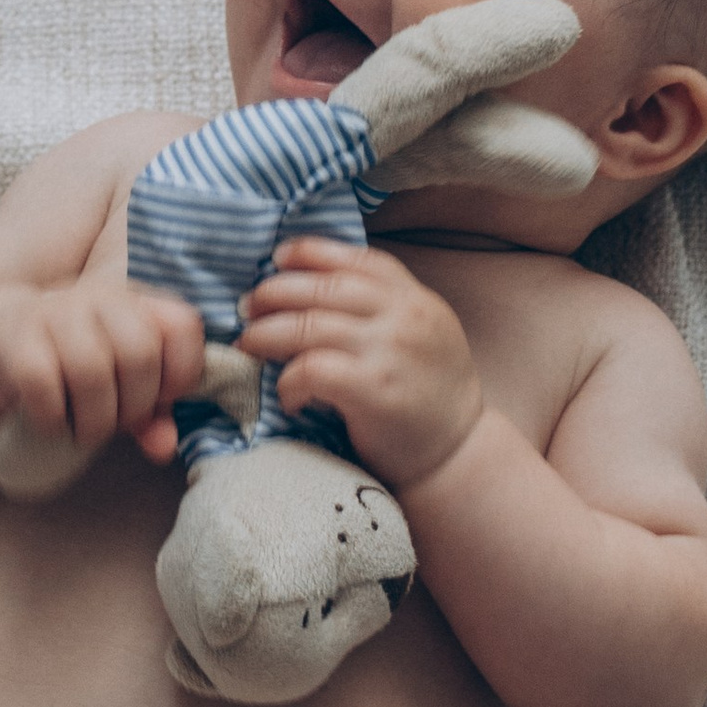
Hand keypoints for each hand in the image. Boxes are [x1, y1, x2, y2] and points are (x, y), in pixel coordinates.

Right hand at [0, 279, 209, 467]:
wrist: (3, 344)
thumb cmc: (75, 367)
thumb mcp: (121, 387)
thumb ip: (151, 414)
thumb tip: (163, 447)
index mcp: (139, 302)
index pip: (182, 326)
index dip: (181, 373)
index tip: (160, 401)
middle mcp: (100, 297)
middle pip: (139, 354)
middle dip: (133, 407)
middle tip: (116, 424)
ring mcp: (55, 311)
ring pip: (91, 372)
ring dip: (93, 421)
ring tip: (84, 432)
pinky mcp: (16, 335)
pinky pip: (42, 384)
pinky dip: (51, 418)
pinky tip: (50, 422)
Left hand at [239, 236, 484, 489]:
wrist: (458, 454)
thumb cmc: (432, 397)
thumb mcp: (424, 335)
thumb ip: (385, 308)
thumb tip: (318, 288)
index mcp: (415, 298)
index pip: (358, 260)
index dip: (312, 252)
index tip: (278, 257)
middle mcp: (404, 317)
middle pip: (324, 288)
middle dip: (275, 292)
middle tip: (247, 307)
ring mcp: (389, 352)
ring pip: (309, 325)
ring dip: (267, 334)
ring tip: (250, 345)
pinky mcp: (373, 390)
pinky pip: (311, 369)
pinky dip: (288, 380)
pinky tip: (287, 395)